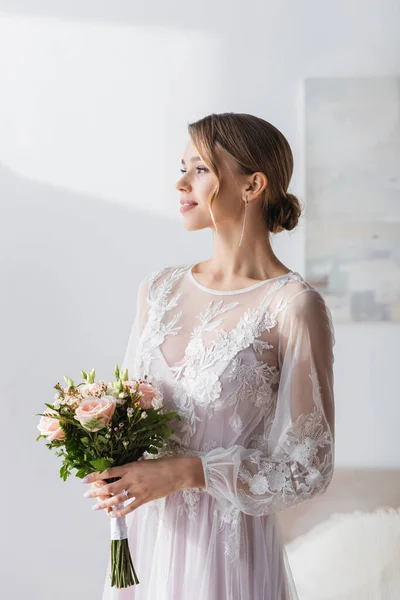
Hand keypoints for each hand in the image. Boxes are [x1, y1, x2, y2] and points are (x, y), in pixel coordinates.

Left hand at [82, 457, 203, 517]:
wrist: (176, 472)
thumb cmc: (161, 464)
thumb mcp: (143, 462)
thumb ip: (131, 467)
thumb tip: (120, 470)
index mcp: (130, 467)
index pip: (108, 471)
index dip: (94, 476)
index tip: (84, 479)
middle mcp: (131, 478)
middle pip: (108, 487)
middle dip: (95, 491)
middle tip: (86, 495)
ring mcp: (137, 490)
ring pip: (116, 498)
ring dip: (104, 503)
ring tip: (94, 507)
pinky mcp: (144, 499)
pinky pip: (129, 507)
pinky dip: (120, 512)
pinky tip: (112, 514)